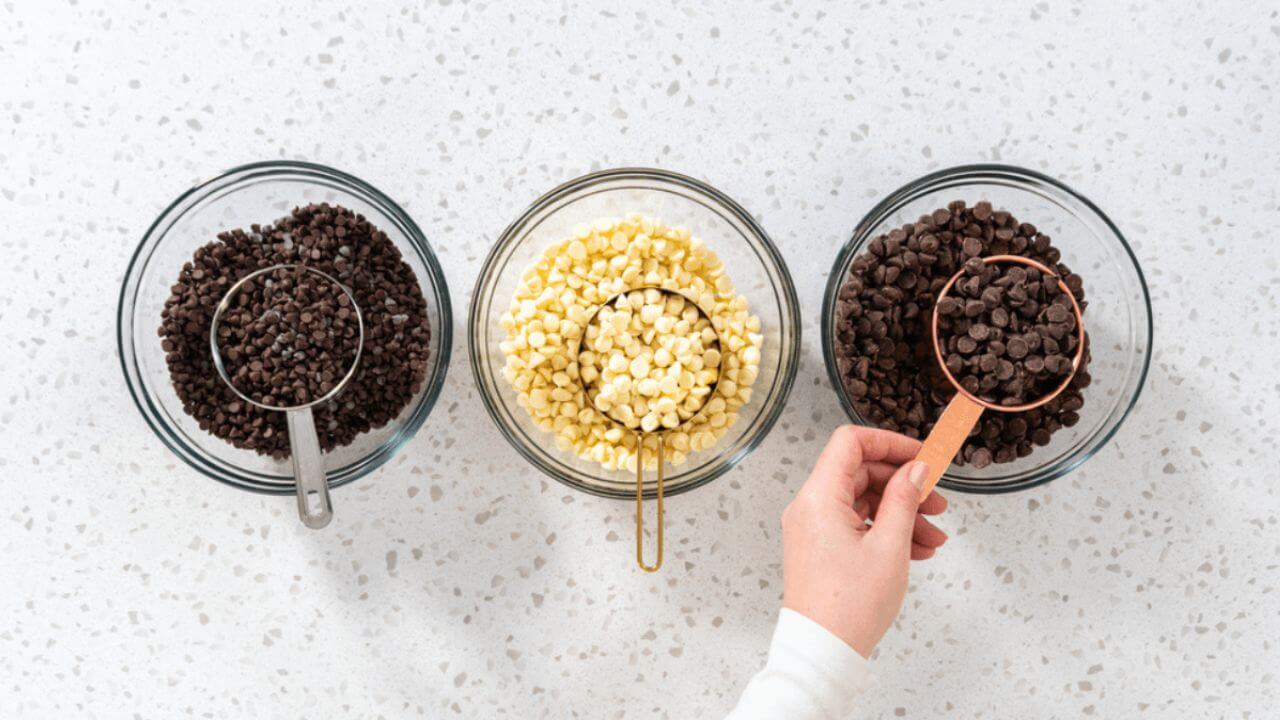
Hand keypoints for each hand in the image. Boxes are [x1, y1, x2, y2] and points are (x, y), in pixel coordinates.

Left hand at [781, 425, 947, 657]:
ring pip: (863, 502)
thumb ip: (904, 500)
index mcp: (819, 496)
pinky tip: (917, 551)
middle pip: (860, 473)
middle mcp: (809, 507)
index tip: (921, 455)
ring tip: (934, 538)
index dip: (889, 443)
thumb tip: (915, 470)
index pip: (850, 443)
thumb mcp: (890, 546)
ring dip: (902, 514)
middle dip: (904, 485)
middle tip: (938, 502)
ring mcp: (813, 528)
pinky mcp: (820, 548)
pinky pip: (856, 526)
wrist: (823, 652)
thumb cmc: (850, 606)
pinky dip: (886, 532)